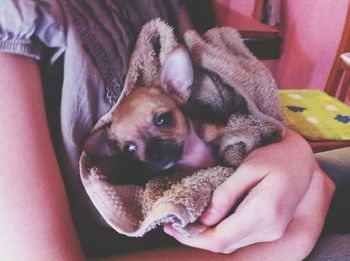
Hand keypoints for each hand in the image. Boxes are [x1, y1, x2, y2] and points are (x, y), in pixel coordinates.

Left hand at [164, 129, 332, 254]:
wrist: (302, 160)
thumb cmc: (275, 156)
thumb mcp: (249, 167)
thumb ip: (227, 194)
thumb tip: (206, 218)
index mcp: (263, 212)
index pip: (221, 238)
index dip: (193, 238)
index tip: (171, 227)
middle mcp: (269, 229)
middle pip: (224, 244)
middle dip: (195, 238)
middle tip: (172, 225)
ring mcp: (271, 231)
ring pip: (230, 243)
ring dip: (205, 237)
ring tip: (184, 223)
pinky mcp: (270, 229)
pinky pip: (239, 237)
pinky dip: (219, 233)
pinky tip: (205, 222)